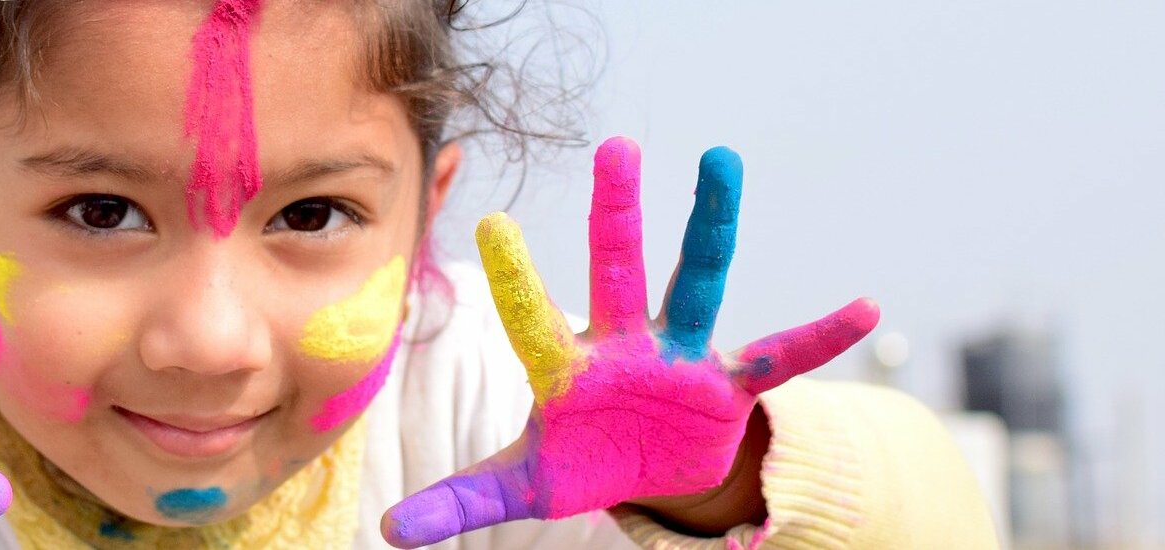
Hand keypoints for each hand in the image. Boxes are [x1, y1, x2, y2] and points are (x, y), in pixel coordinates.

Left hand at [381, 137, 877, 546]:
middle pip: (617, 270)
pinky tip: (865, 309)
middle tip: (615, 145)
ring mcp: (680, 356)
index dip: (517, 279)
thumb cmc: (581, 460)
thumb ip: (460, 499)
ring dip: (712, 227)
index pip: (534, 319)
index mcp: (566, 368)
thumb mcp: (523, 486)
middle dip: (617, 213)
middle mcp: (623, 345)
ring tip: (723, 161)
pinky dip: (820, 338)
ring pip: (698, 282)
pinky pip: (780, 357)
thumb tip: (387, 528)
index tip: (492, 223)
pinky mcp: (729, 383)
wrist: (651, 472)